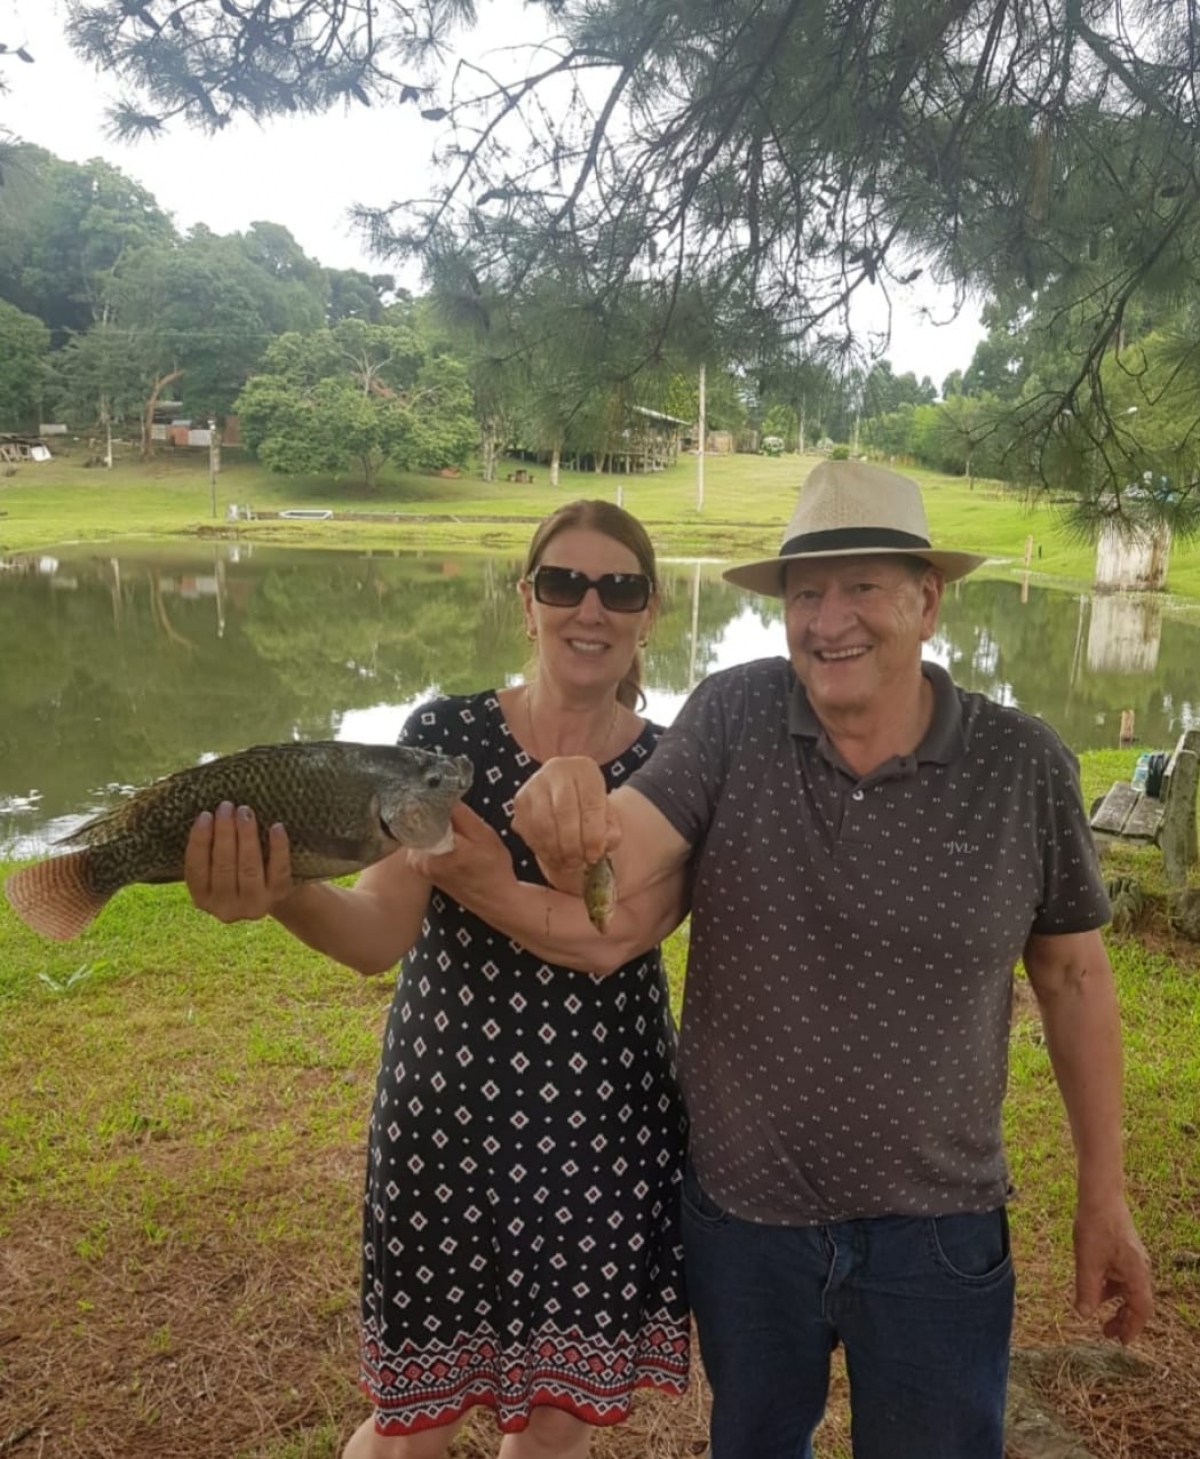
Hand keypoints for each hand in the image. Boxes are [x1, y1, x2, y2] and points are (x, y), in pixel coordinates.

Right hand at [184, 801, 294, 922]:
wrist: (274, 894)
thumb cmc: (237, 872)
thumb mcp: (216, 870)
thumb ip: (209, 851)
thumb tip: (209, 816)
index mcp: (203, 899)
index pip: (196, 869)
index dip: (199, 841)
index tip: (205, 815)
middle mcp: (226, 908)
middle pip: (223, 866)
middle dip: (224, 833)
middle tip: (226, 807)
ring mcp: (253, 904)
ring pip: (249, 867)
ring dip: (246, 836)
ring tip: (244, 812)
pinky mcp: (278, 896)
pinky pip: (278, 869)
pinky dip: (278, 847)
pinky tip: (276, 827)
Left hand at [407, 803, 508, 900]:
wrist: (498, 900)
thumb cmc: (493, 870)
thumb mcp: (482, 834)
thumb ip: (460, 814)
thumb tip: (442, 794)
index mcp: (427, 851)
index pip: (420, 813)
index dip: (437, 803)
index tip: (452, 804)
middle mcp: (417, 860)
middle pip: (423, 822)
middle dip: (442, 818)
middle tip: (465, 827)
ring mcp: (419, 866)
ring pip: (428, 831)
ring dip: (444, 829)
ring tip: (465, 839)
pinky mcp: (425, 869)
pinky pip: (429, 843)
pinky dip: (443, 839)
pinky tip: (460, 846)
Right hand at [511, 756, 617, 882]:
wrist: (566, 795)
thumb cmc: (588, 806)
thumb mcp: (608, 814)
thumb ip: (612, 830)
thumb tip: (606, 842)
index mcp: (585, 770)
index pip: (590, 803)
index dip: (593, 835)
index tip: (595, 855)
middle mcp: (557, 770)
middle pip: (564, 812)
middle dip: (573, 845)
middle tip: (579, 862)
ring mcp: (534, 784)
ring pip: (543, 823)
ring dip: (556, 850)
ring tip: (567, 863)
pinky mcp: (520, 800)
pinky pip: (529, 830)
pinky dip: (541, 849)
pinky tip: (553, 857)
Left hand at [1073, 1196, 1152, 1342]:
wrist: (1100, 1196)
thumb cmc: (1095, 1228)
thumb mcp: (1088, 1263)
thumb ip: (1087, 1291)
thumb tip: (1084, 1316)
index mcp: (1137, 1274)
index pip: (1140, 1309)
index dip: (1132, 1328)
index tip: (1121, 1342)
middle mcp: (1140, 1269)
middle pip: (1137, 1302)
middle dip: (1124, 1320)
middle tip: (1107, 1334)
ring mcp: (1133, 1260)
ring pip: (1128, 1290)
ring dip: (1116, 1305)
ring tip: (1099, 1318)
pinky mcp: (1124, 1251)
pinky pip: (1121, 1277)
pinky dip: (1110, 1288)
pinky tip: (1094, 1291)